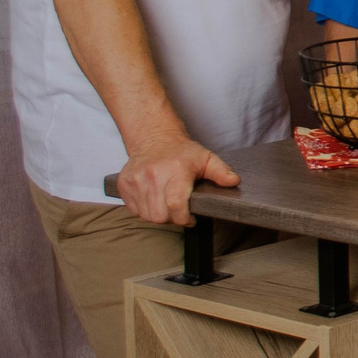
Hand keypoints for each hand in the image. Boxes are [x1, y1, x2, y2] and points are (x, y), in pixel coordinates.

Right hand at [117, 134, 238, 227]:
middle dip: (172, 219)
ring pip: (146, 215)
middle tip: (179, 212)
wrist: (153, 138)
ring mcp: (136, 180)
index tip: (190, 218)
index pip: (176, 205)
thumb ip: (221, 171)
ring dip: (158, 216)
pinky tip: (154, 201)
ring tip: (167, 205)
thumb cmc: (181, 152)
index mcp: (175, 171)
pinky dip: (144, 211)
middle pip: (159, 215)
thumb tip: (233, 181)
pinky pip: (133, 210)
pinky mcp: (124, 184)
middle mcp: (153, 176)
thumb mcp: (206, 158)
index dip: (184, 218)